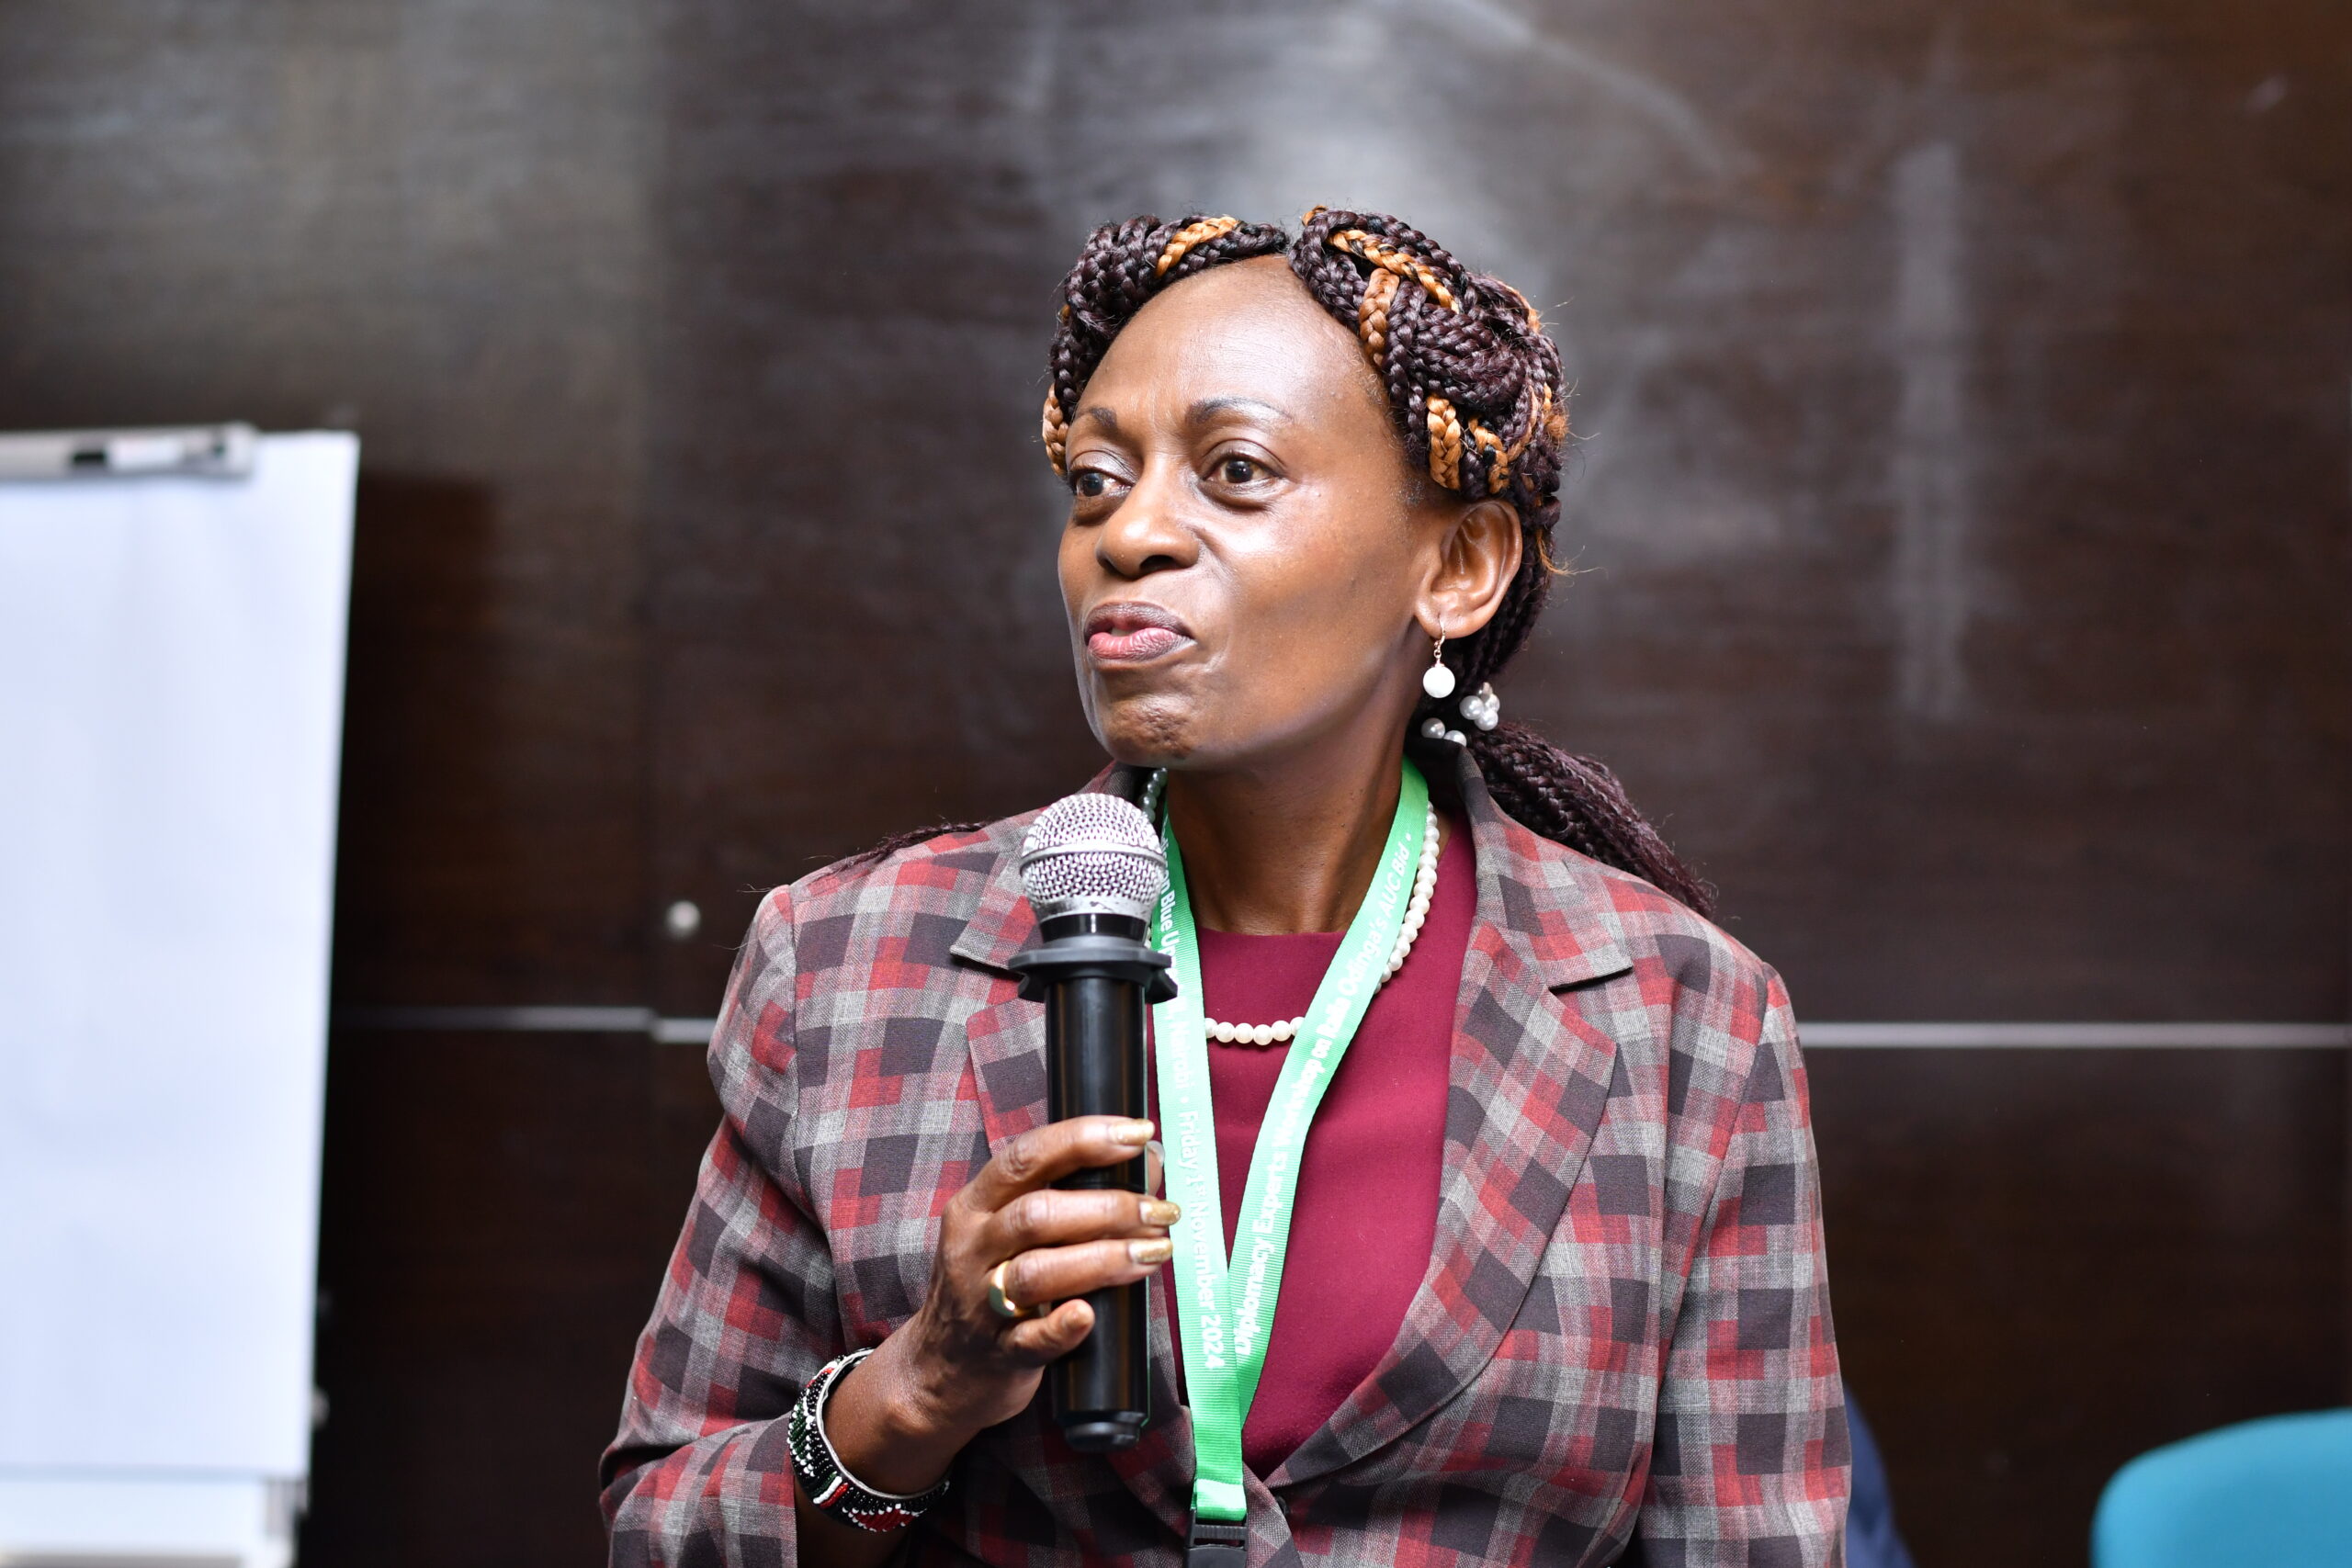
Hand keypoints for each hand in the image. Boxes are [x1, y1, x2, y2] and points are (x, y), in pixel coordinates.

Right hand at [820, 1115, 1178, 1494]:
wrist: (941, 1371)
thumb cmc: (992, 1286)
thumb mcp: (1012, 1232)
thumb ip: (1070, 1195)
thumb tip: (1150, 1159)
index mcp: (976, 1206)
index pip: (1026, 1158)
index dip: (1083, 1140)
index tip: (1137, 1133)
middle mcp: (973, 1249)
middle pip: (1036, 1214)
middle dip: (1107, 1207)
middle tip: (1161, 1211)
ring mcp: (981, 1304)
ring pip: (1036, 1273)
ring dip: (1103, 1259)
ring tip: (1155, 1252)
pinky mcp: (999, 1354)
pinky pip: (1030, 1340)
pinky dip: (1062, 1327)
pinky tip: (1089, 1315)